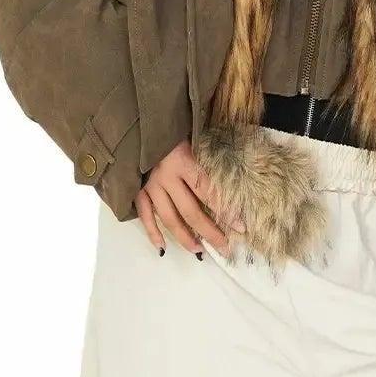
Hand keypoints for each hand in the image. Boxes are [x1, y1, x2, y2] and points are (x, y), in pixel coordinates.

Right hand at [135, 139, 246, 256]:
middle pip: (191, 211)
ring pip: (169, 218)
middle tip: (225, 248)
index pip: (208, 191)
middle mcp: (166, 177)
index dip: (225, 210)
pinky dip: (152, 233)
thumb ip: (206, 157)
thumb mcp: (193, 137)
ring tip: (199, 252)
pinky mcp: (136, 191)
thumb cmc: (171, 129)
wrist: (135, 123)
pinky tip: (162, 248)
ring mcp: (150, 186)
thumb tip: (232, 177)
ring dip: (185, 238)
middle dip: (209, 232)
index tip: (240, 227)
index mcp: (183, 161)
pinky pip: (145, 216)